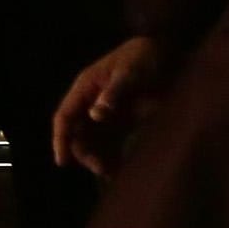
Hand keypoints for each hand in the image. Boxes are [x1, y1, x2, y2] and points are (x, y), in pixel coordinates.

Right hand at [51, 36, 168, 177]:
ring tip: (111, 174)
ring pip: (94, 142)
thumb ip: (115, 91)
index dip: (61, 139)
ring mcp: (107, 114)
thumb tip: (96, 114)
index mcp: (85, 88)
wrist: (168, 53)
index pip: (65, 117)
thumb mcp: (130, 70)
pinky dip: (114, 157)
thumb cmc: (143, 56)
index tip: (63, 161)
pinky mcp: (123, 122)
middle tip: (100, 169)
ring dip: (99, 159)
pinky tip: (120, 170)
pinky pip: (113, 143)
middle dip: (85, 154)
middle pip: (78, 135)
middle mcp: (92, 103)